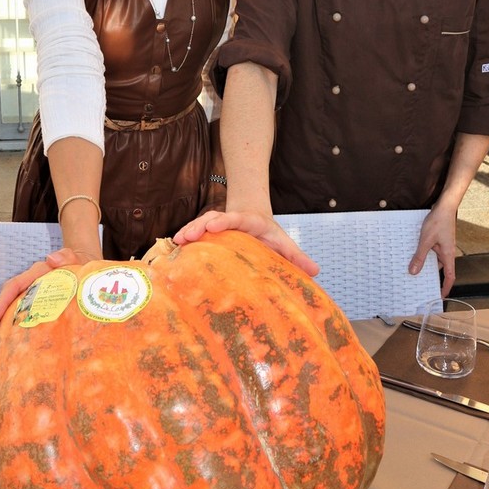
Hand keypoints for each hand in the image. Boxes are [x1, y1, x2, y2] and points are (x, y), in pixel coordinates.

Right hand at [0, 247, 83, 350]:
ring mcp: (28, 296)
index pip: (13, 287)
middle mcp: (27, 285)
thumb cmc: (77, 266)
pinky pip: (15, 319)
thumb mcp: (73, 260)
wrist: (83, 270)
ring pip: (6, 313)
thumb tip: (51, 259)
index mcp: (34, 274)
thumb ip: (65, 257)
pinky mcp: (31, 307)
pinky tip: (0, 348)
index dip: (1, 304)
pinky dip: (6, 332)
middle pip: (4, 303)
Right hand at [173, 210, 319, 276]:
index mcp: (248, 222)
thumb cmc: (268, 234)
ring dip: (189, 230)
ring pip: (200, 224)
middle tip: (188, 235)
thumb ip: (296, 256)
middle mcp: (229, 221)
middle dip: (200, 225)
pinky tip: (173, 248)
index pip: (236, 217)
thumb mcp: (283, 243)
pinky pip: (194, 233)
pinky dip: (185, 238)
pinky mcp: (207, 232)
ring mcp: (216, 226)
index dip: (225, 220)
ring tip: (177, 241)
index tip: (214, 225)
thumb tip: (316, 271)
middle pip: (212, 218)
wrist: (253, 218)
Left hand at [408, 203, 456, 295]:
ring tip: (415, 271)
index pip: (450, 276)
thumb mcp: (426, 240)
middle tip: (422, 286)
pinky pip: (432, 252)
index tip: (441, 296)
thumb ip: (420, 256)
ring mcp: (443, 246)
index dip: (446, 287)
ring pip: (435, 260)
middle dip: (433, 278)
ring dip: (427, 265)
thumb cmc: (438, 221)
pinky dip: (425, 255)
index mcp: (448, 255)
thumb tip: (413, 271)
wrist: (444, 206)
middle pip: (442, 270)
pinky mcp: (439, 240)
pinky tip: (415, 254)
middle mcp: (447, 252)